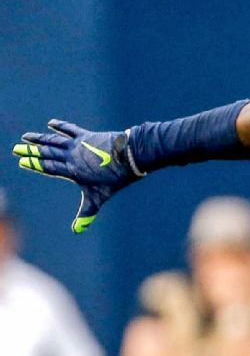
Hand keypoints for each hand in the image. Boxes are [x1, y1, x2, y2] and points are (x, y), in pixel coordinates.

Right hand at [12, 120, 143, 232]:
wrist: (128, 157)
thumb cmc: (114, 179)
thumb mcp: (98, 197)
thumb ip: (86, 213)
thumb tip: (77, 232)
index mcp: (71, 170)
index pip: (48, 167)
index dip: (34, 164)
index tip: (21, 161)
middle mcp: (71, 156)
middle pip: (46, 153)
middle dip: (30, 151)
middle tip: (15, 148)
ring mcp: (78, 144)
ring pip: (53, 140)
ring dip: (39, 138)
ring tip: (25, 136)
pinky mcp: (87, 135)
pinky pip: (70, 129)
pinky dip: (60, 126)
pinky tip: (50, 123)